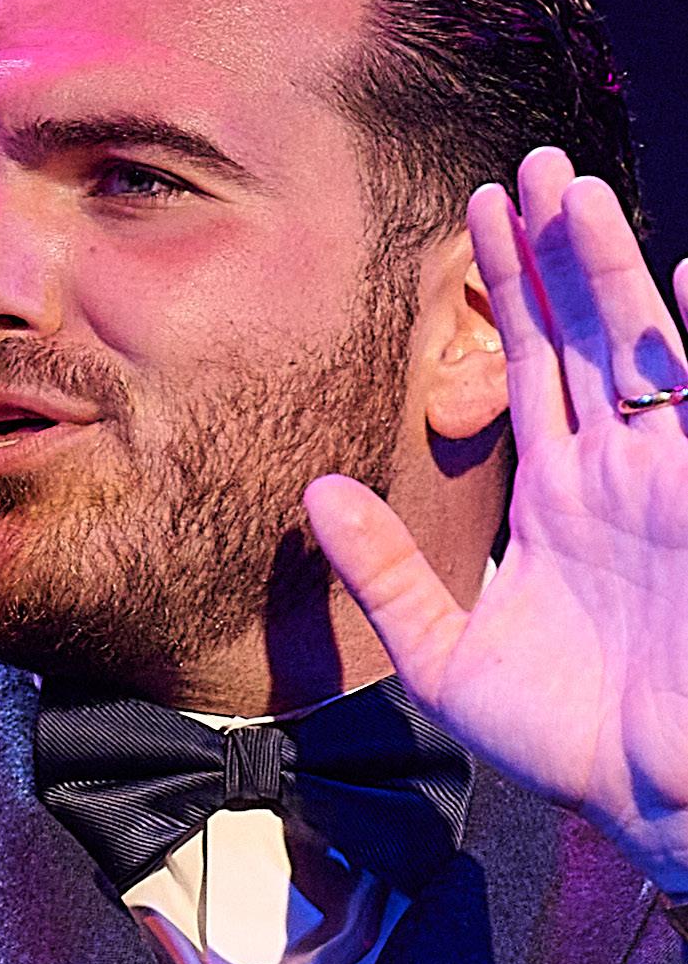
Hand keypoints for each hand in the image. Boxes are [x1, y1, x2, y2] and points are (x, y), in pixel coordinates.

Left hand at [307, 150, 687, 889]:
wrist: (653, 800)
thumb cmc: (567, 740)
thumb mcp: (446, 658)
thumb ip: (385, 573)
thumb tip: (314, 492)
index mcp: (562, 497)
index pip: (532, 365)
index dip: (508, 291)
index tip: (475, 214)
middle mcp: (621, 471)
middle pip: (585, 335)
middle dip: (558, 251)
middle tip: (526, 163)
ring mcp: (671, 480)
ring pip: (642, 347)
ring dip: (611, 271)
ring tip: (574, 190)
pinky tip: (687, 274)